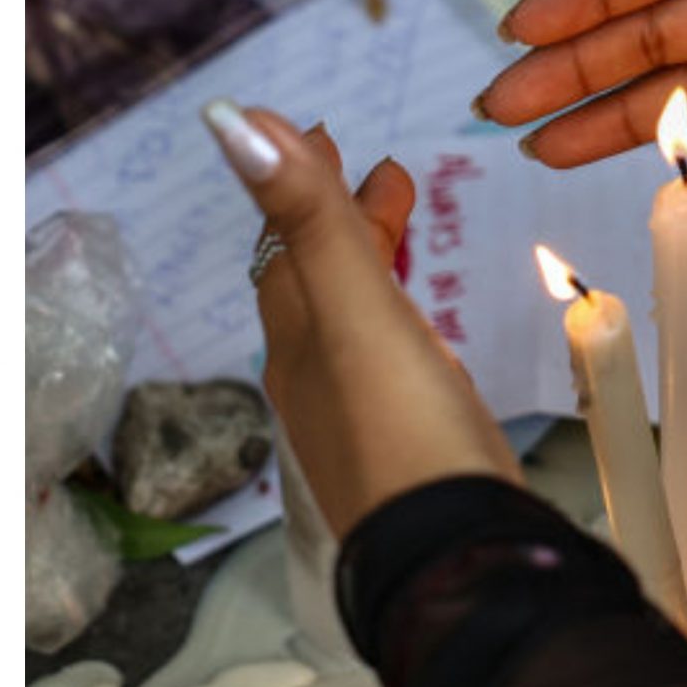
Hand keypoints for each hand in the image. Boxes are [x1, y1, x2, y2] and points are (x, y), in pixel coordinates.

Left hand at [204, 101, 521, 539]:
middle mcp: (317, 378)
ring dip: (369, 260)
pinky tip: (423, 331)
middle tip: (378, 166)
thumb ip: (306, 216)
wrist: (456, 567)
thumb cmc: (405, 438)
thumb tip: (230, 120)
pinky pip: (389, 360)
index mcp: (298, 338)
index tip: (320, 129)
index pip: (285, 242)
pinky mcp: (410, 450)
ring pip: (353, 318)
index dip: (299, 182)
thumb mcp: (354, 310)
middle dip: (338, 214)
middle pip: (316, 276)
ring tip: (401, 219)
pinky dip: (398, 317)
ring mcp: (363, 418)